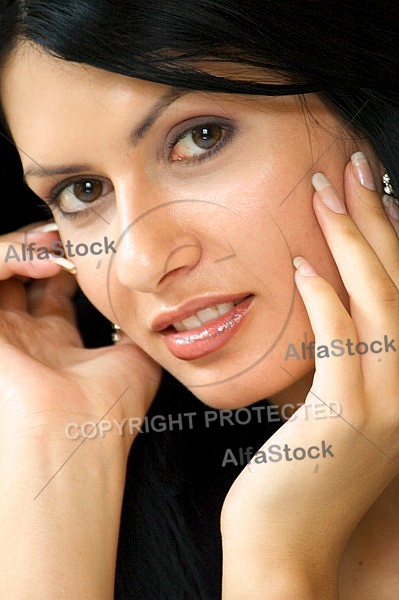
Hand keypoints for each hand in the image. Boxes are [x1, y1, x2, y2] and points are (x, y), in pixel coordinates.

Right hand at [0, 222, 160, 597]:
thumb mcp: (134, 358)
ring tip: (53, 244)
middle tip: (64, 237)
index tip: (89, 248)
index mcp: (56, 344)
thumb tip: (150, 304)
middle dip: (40, 245)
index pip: (51, 287)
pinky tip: (43, 259)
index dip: (67, 260)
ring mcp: (4, 334)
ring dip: (22, 246)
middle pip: (20, 273)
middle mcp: (25, 336)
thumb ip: (134, 328)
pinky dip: (8, 257)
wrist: (79, 439)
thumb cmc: (107, 412)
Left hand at [221, 154, 398, 598]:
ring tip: (324, 191)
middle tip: (351, 166)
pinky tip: (299, 265)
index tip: (369, 190)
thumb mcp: (334, 408)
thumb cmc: (302, 476)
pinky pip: (341, 341)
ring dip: (350, 240)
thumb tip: (325, 303)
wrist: (287, 543)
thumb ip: (341, 360)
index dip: (390, 235)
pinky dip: (324, 298)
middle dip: (374, 218)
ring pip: (377, 301)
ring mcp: (387, 403)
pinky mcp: (349, 417)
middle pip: (397, 283)